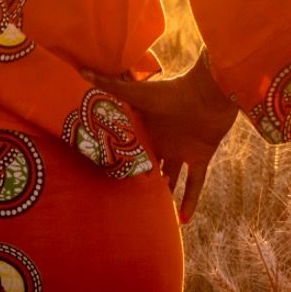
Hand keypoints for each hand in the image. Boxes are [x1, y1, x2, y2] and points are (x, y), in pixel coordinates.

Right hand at [85, 49, 237, 223]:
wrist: (209, 92)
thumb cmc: (172, 91)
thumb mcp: (137, 94)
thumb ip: (110, 86)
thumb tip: (81, 70)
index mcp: (148, 129)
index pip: (132, 148)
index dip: (121, 162)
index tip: (105, 177)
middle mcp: (164, 142)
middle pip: (150, 165)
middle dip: (140, 180)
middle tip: (124, 202)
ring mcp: (182, 151)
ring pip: (171, 179)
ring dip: (163, 195)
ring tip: (149, 215)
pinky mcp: (201, 158)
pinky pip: (195, 184)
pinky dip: (190, 201)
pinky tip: (183, 221)